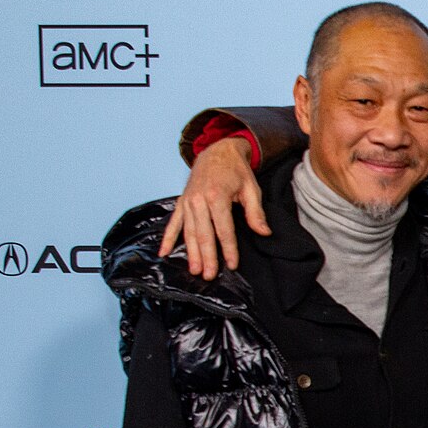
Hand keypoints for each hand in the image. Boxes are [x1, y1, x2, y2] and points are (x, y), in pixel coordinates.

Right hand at [158, 137, 267, 279]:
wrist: (217, 151)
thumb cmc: (237, 171)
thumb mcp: (252, 189)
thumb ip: (256, 212)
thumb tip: (264, 233)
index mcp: (216, 196)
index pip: (224, 229)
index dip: (228, 249)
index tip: (232, 265)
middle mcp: (198, 199)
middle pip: (203, 234)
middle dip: (207, 257)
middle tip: (209, 276)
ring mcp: (188, 201)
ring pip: (188, 231)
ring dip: (191, 252)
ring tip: (194, 270)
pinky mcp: (182, 202)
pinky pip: (173, 222)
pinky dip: (168, 238)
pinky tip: (164, 253)